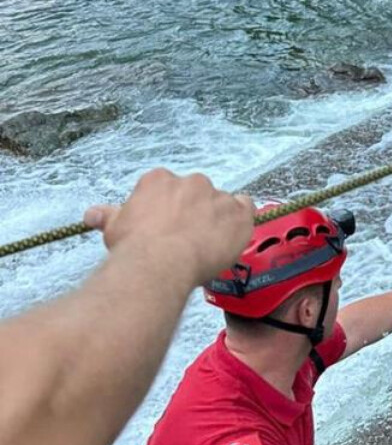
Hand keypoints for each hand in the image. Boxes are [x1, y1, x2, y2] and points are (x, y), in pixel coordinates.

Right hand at [83, 168, 253, 284]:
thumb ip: (108, 216)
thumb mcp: (115, 228)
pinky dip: (241, 218)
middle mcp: (191, 182)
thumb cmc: (134, 247)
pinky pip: (246, 208)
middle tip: (185, 239)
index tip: (165, 228)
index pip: (168, 189)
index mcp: (160, 180)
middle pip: (196, 194)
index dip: (168, 210)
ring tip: (206, 244)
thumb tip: (90, 214)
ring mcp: (217, 195)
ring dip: (217, 218)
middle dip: (192, 213)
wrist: (161, 264)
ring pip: (222, 202)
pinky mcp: (238, 213)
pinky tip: (232, 234)